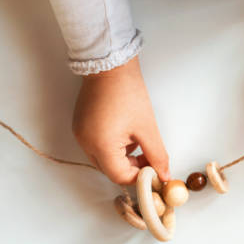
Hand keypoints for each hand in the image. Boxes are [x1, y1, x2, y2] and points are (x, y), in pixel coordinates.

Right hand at [72, 56, 169, 184]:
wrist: (111, 66)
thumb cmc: (128, 92)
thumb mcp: (147, 128)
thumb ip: (156, 155)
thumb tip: (163, 174)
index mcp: (101, 145)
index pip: (120, 176)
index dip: (139, 177)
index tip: (154, 171)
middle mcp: (86, 143)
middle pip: (110, 170)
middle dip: (131, 167)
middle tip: (149, 157)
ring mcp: (81, 134)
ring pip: (104, 159)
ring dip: (123, 157)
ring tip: (138, 139)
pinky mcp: (81, 126)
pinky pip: (97, 146)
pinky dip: (112, 146)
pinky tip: (125, 132)